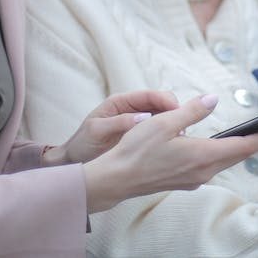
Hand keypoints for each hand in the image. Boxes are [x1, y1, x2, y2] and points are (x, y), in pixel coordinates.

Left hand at [43, 90, 181, 166]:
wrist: (75, 162)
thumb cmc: (83, 144)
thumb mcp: (97, 131)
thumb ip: (119, 122)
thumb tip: (143, 117)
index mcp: (121, 102)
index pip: (149, 95)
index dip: (166, 101)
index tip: (178, 111)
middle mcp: (132, 110)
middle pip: (161, 104)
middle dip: (174, 113)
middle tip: (183, 128)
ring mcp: (137, 123)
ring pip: (163, 118)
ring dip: (173, 125)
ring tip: (181, 138)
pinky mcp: (140, 137)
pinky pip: (158, 133)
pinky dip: (168, 136)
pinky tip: (174, 146)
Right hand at [81, 93, 257, 213]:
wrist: (117, 179)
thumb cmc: (137, 150)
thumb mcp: (164, 122)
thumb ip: (192, 111)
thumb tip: (212, 100)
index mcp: (203, 155)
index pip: (245, 146)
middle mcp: (204, 171)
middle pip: (240, 154)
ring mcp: (195, 178)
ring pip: (226, 161)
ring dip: (241, 147)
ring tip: (254, 133)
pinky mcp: (186, 181)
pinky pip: (212, 165)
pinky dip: (223, 153)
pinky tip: (219, 145)